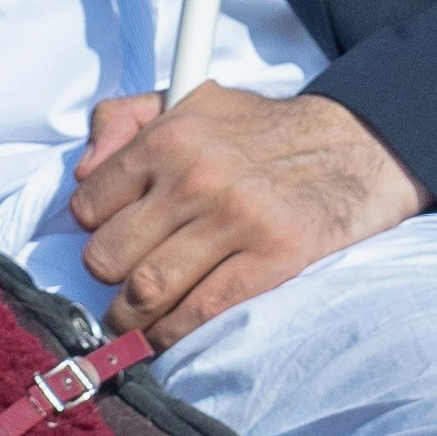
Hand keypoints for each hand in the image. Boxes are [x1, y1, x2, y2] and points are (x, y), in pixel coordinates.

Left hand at [73, 86, 414, 347]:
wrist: (352, 147)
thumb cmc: (260, 131)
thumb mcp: (190, 99)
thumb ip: (123, 119)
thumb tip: (83, 170)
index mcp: (168, 138)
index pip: (88, 207)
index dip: (93, 230)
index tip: (110, 238)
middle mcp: (195, 178)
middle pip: (109, 257)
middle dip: (108, 280)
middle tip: (120, 283)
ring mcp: (234, 221)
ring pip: (146, 292)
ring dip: (130, 319)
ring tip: (131, 321)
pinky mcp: (271, 259)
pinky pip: (198, 312)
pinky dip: (171, 334)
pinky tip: (165, 336)